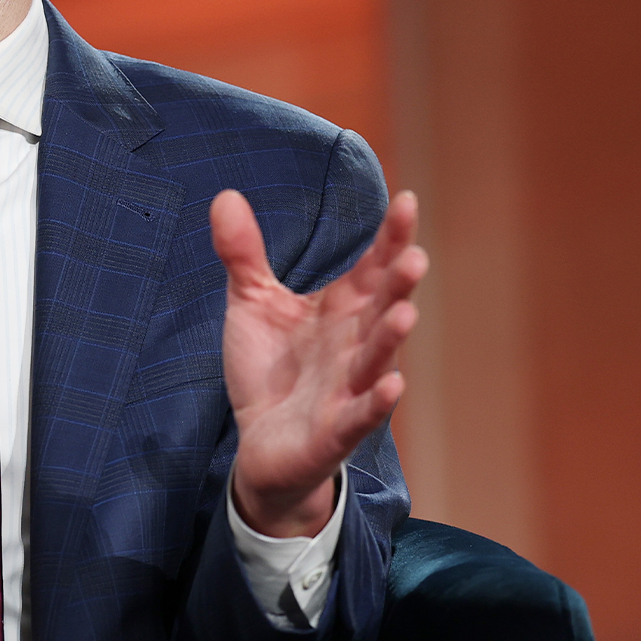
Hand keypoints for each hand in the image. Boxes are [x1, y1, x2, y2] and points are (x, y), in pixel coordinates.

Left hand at [217, 189, 425, 538]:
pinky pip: (361, 415)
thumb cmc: (270, 370)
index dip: (390, 238)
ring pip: (376, 359)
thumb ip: (244, 253)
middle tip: (415, 257)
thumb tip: (225, 195)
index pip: (373, 268)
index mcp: (342, 310)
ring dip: (391, 338)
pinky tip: (392, 385)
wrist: (259, 445)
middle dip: (399, 285)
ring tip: (407, 313)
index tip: (405, 201)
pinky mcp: (336, 430)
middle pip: (383, 308)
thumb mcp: (252, 304)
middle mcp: (354, 344)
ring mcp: (348, 387)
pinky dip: (377, 402)